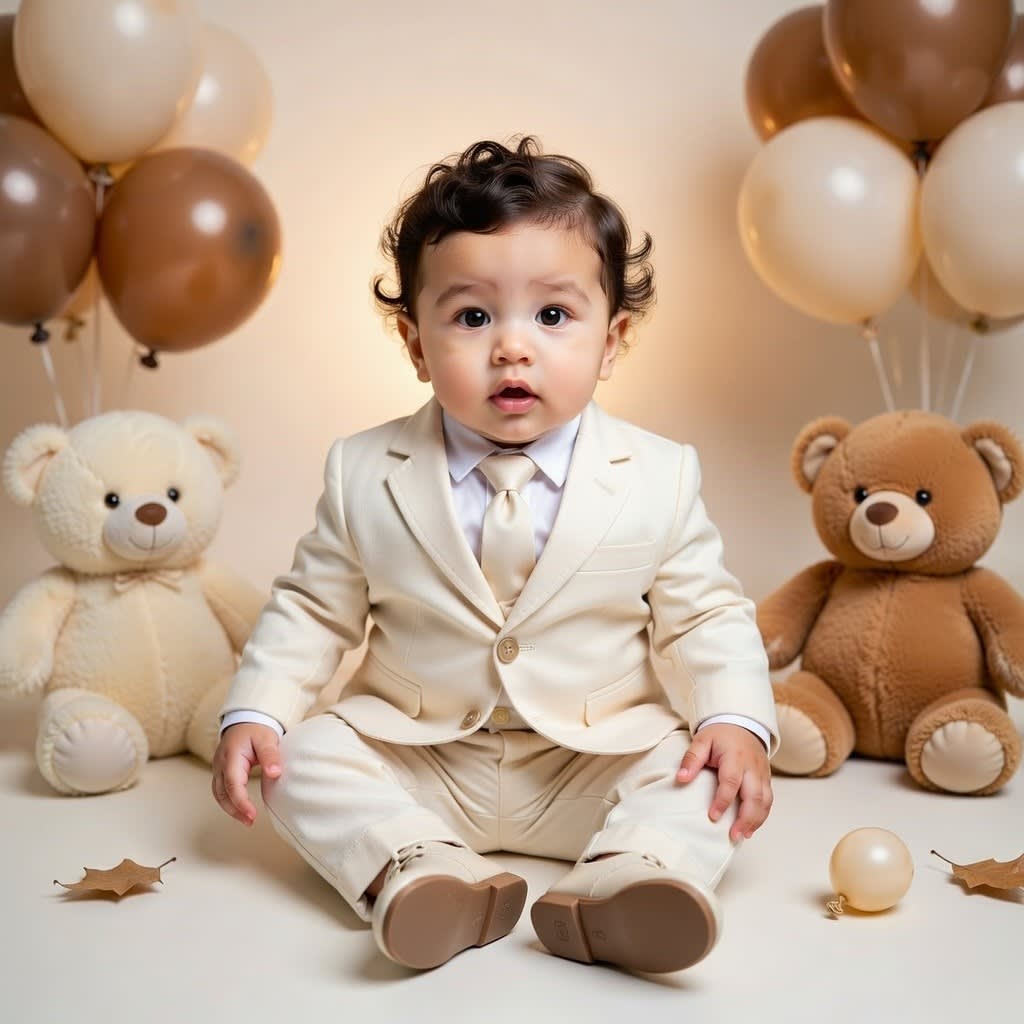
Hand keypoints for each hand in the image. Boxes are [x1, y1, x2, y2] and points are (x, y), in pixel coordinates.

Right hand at [211, 723, 281, 825]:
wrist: (245, 720)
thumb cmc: (256, 730)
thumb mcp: (267, 739)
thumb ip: (270, 755)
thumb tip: (274, 773)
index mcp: (232, 756)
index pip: (233, 784)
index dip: (241, 802)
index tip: (252, 815)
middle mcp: (221, 764)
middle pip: (222, 792)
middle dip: (235, 809)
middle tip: (250, 821)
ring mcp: (218, 768)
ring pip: (219, 794)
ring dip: (230, 809)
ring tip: (247, 820)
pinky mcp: (221, 772)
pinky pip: (221, 791)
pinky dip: (229, 802)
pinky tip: (241, 809)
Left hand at [676, 723, 772, 841]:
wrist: (742, 724)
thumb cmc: (720, 734)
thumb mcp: (702, 740)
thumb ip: (692, 759)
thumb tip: (681, 778)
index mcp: (735, 757)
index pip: (731, 782)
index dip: (723, 801)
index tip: (713, 816)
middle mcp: (752, 767)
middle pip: (754, 796)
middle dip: (745, 818)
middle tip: (733, 835)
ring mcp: (762, 774)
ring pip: (765, 801)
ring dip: (756, 820)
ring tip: (742, 835)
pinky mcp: (766, 779)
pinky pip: (768, 800)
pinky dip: (761, 816)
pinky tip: (751, 827)